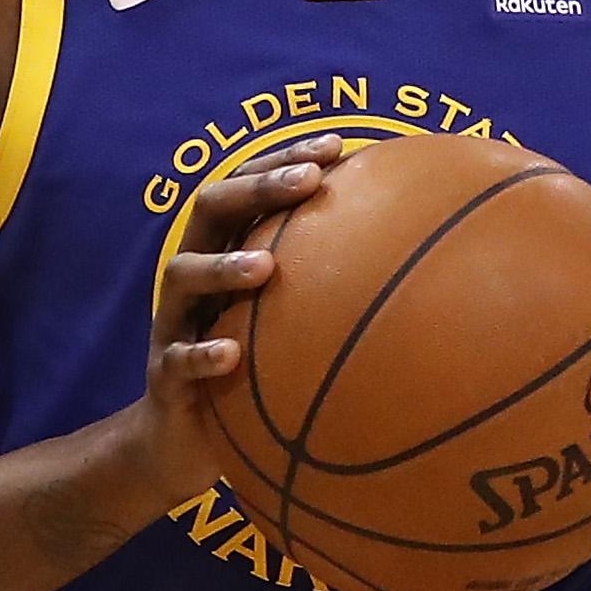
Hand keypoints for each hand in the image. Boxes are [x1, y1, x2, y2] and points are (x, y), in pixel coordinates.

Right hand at [134, 136, 342, 502]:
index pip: (246, 186)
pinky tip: (231, 356)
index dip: (284, 158)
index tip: (336, 147)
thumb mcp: (290, 325)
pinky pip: (178, 360)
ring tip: (265, 266)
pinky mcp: (165, 376)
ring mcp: (174, 323)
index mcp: (223, 251)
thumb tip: (424, 265)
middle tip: (307, 180)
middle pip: (211, 209)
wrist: (184, 442)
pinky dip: (202, 355)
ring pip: (182, 276)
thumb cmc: (254, 373)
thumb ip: (331, 289)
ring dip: (222, 266)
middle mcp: (194, 276)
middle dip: (257, 188)